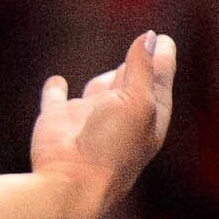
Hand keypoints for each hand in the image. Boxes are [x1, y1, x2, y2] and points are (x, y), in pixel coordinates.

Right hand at [29, 29, 175, 218]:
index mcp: (147, 116)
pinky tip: (57, 82)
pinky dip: (56, 89)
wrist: (71, 182)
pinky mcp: (57, 120)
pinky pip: (56, 98)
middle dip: (140, 66)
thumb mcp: (136, 101)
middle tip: (147, 46)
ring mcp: (87, 118)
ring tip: (117, 69)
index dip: (162, 59)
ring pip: (99, 90)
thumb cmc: (112, 145)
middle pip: (132, 83)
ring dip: (106, 78)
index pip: (158, 80)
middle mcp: (119, 116)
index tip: (163, 39)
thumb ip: (141, 67)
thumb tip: (149, 36)